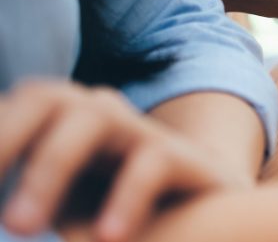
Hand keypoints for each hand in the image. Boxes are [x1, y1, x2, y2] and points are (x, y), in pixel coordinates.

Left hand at [0, 81, 236, 241]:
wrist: (206, 215)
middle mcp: (94, 112)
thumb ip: (21, 209)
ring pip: (92, 119)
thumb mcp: (52, 209)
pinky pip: (150, 162)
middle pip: (43, 100)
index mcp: (54, 120)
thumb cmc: (107, 213)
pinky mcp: (183, 157)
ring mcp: (139, 130)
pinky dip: (124, 198)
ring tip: (22, 227)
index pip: (10, 115)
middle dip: (3, 139)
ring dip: (49, 169)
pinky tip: (108, 238)